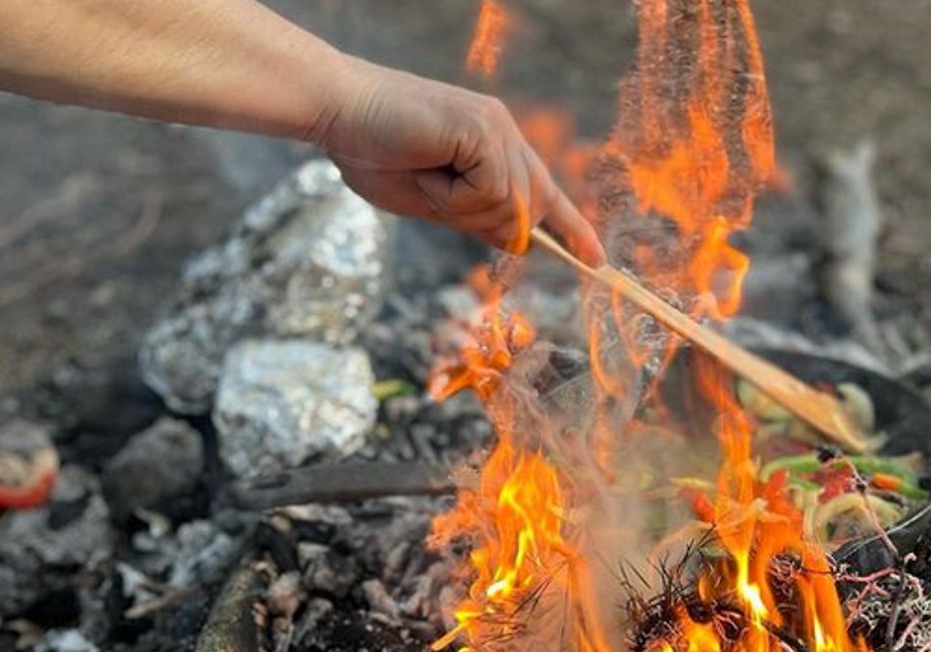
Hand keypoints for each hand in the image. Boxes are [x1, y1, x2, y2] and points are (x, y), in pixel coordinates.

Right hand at [314, 58, 603, 263]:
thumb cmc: (372, 153)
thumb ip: (477, 218)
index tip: (595, 259)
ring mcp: (497, 128)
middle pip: (528, 211)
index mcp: (494, 146)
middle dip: (482, 223)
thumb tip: (521, 242)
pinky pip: (491, 194)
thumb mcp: (433, 200)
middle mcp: (504, 132)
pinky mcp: (484, 129)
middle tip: (430, 188)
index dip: (572, 227)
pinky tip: (427, 169)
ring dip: (460, 208)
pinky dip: (453, 196)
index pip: (544, 191)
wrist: (335, 112)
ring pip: (510, 208)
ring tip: (424, 174)